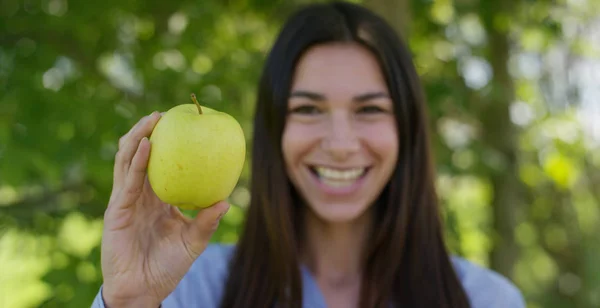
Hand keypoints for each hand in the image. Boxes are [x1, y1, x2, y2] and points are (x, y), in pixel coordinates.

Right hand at [100, 111, 228, 306]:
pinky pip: (128, 181)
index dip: (167, 145)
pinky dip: (138, 161)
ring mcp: (126, 201)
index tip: (182, 125)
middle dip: (148, 131)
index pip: (160, 166)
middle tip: (166, 113)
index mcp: (156, 200)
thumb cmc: (167, 267)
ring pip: (128, 160)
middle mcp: (140, 196)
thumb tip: (227, 201)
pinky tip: (148, 145)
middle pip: (139, 155)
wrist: (144, 291)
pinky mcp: (118, 211)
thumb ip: (207, 222)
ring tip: (154, 119)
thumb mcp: (193, 242)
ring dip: (139, 137)